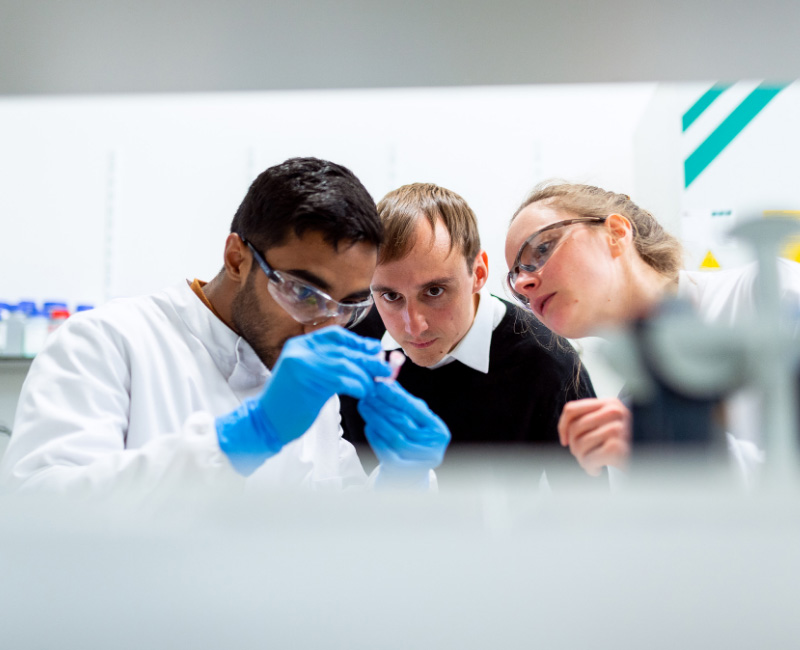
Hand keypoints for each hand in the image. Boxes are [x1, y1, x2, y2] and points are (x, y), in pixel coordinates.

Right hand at [217, 326, 390, 474]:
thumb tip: (359, 358)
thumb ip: (327, 364)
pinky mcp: (309, 381)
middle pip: (343, 349)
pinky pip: (342, 379)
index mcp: (299, 345)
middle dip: (367, 358)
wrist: (265, 422)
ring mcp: (303, 364)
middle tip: (385, 367)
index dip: (357, 341)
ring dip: (365, 374)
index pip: (334, 335)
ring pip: (345, 364)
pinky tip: (363, 392)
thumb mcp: (305, 375)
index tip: (374, 349)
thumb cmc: (287, 403)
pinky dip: (358, 385)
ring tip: (376, 384)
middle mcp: (300, 350)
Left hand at [358, 381, 450, 486]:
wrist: (407, 474)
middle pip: (404, 422)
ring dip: (376, 419)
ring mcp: (419, 461)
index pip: (416, 409)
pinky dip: (375, 437)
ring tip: (365, 406)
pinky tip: (369, 425)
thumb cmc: (412, 440)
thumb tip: (387, 379)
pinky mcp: (403, 471)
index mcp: (438, 431)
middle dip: (383, 406)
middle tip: (367, 394)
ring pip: (394, 436)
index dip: (396, 396)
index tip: (380, 384)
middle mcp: (433, 447)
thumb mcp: (414, 420)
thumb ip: (404, 401)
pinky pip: (386, 451)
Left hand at [558, 398, 630, 476]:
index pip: (571, 409)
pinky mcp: (619, 448)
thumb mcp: (608, 425)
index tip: (565, 441)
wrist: (648, 464)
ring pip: (580, 445)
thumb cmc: (624, 446)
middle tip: (584, 457)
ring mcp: (618, 429)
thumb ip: (591, 420)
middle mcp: (615, 412)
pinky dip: (590, 468)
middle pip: (574, 429)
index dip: (562, 427)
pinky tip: (598, 470)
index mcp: (610, 403)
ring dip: (582, 460)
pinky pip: (589, 459)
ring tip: (592, 464)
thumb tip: (565, 431)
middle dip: (575, 447)